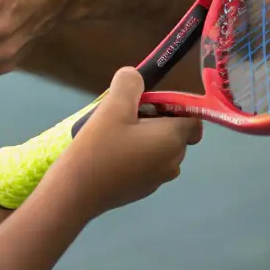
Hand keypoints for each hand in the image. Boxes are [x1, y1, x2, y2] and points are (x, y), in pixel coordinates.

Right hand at [59, 67, 202, 217]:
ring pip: (160, 146)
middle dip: (154, 118)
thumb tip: (136, 77)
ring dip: (143, 135)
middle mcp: (173, 162)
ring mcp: (158, 179)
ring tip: (113, 132)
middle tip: (123, 114)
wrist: (77, 192)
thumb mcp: (113, 106)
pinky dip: (135, 153)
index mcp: (173, 140)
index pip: (193, 118)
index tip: (145, 103)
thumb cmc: (100, 148)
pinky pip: (147, 162)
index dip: (173, 104)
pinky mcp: (143, 189)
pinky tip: (109, 152)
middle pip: (175, 131)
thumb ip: (129, 83)